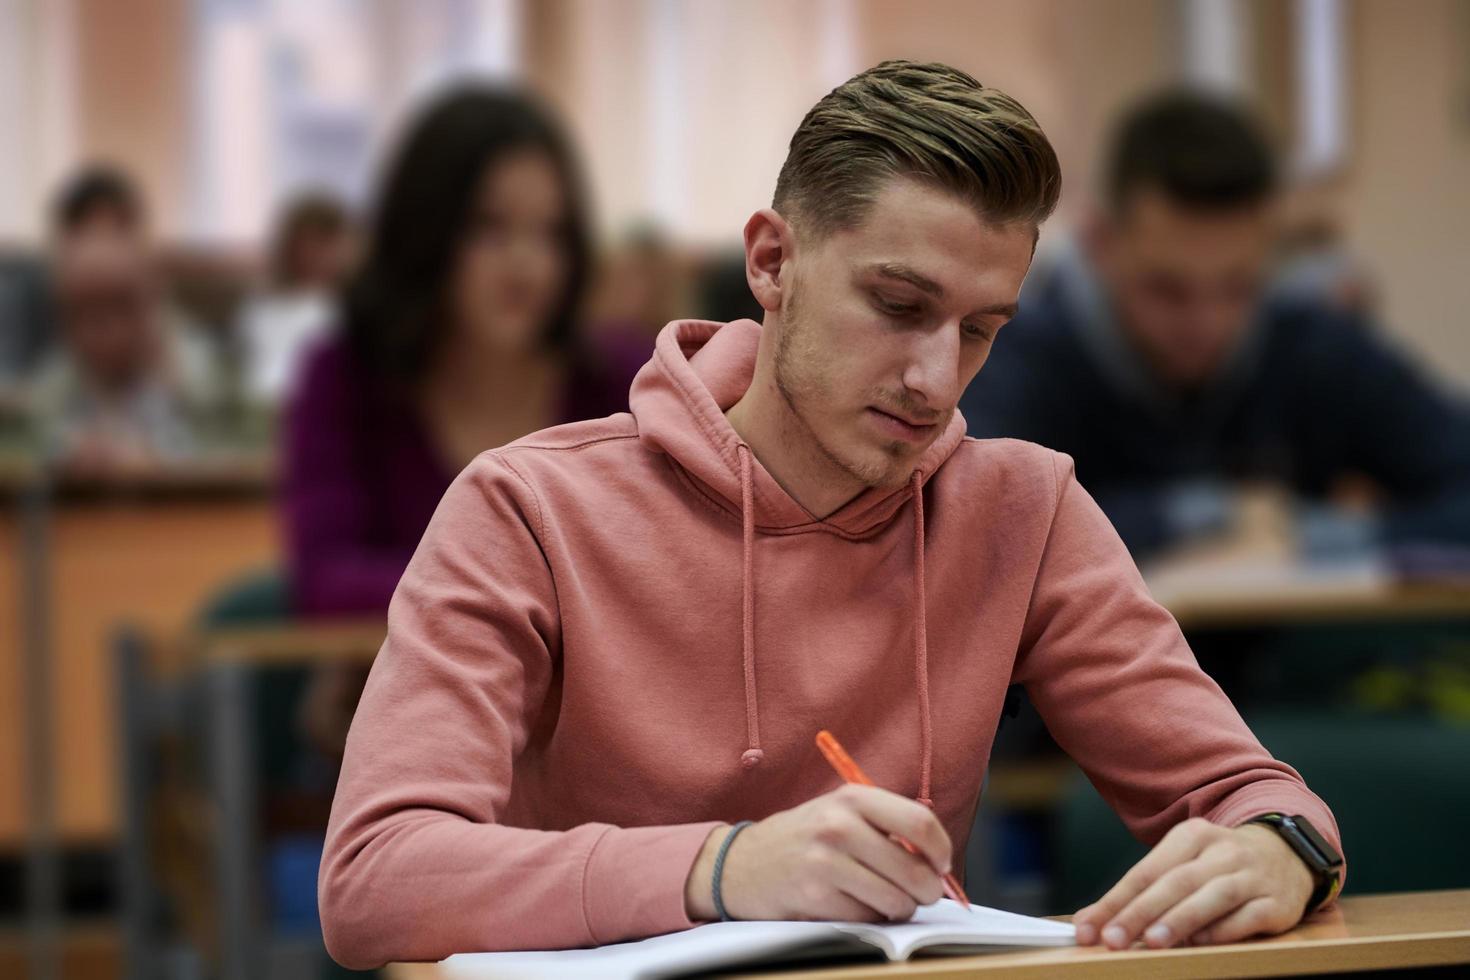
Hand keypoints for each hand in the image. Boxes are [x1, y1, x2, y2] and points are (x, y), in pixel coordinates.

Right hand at [683, 785, 951, 922]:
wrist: (740, 863)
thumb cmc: (804, 839)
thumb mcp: (841, 813)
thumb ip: (887, 827)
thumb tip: (939, 864)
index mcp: (853, 798)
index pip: (920, 822)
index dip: (942, 850)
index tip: (943, 865)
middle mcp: (839, 825)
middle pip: (914, 869)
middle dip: (927, 890)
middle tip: (922, 894)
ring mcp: (825, 861)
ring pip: (896, 900)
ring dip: (899, 908)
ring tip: (885, 899)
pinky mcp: (814, 896)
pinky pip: (867, 918)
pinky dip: (869, 918)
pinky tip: (853, 904)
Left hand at [1073, 818, 1313, 948]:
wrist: (1287, 854)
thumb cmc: (1218, 866)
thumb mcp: (1182, 864)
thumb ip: (1142, 892)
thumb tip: (1091, 922)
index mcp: (1192, 836)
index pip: (1146, 871)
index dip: (1115, 901)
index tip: (1089, 928)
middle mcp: (1222, 852)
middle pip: (1175, 882)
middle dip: (1140, 912)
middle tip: (1113, 939)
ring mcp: (1252, 876)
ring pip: (1213, 896)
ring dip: (1180, 919)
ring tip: (1152, 942)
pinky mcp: (1277, 903)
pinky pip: (1248, 917)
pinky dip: (1223, 931)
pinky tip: (1200, 944)